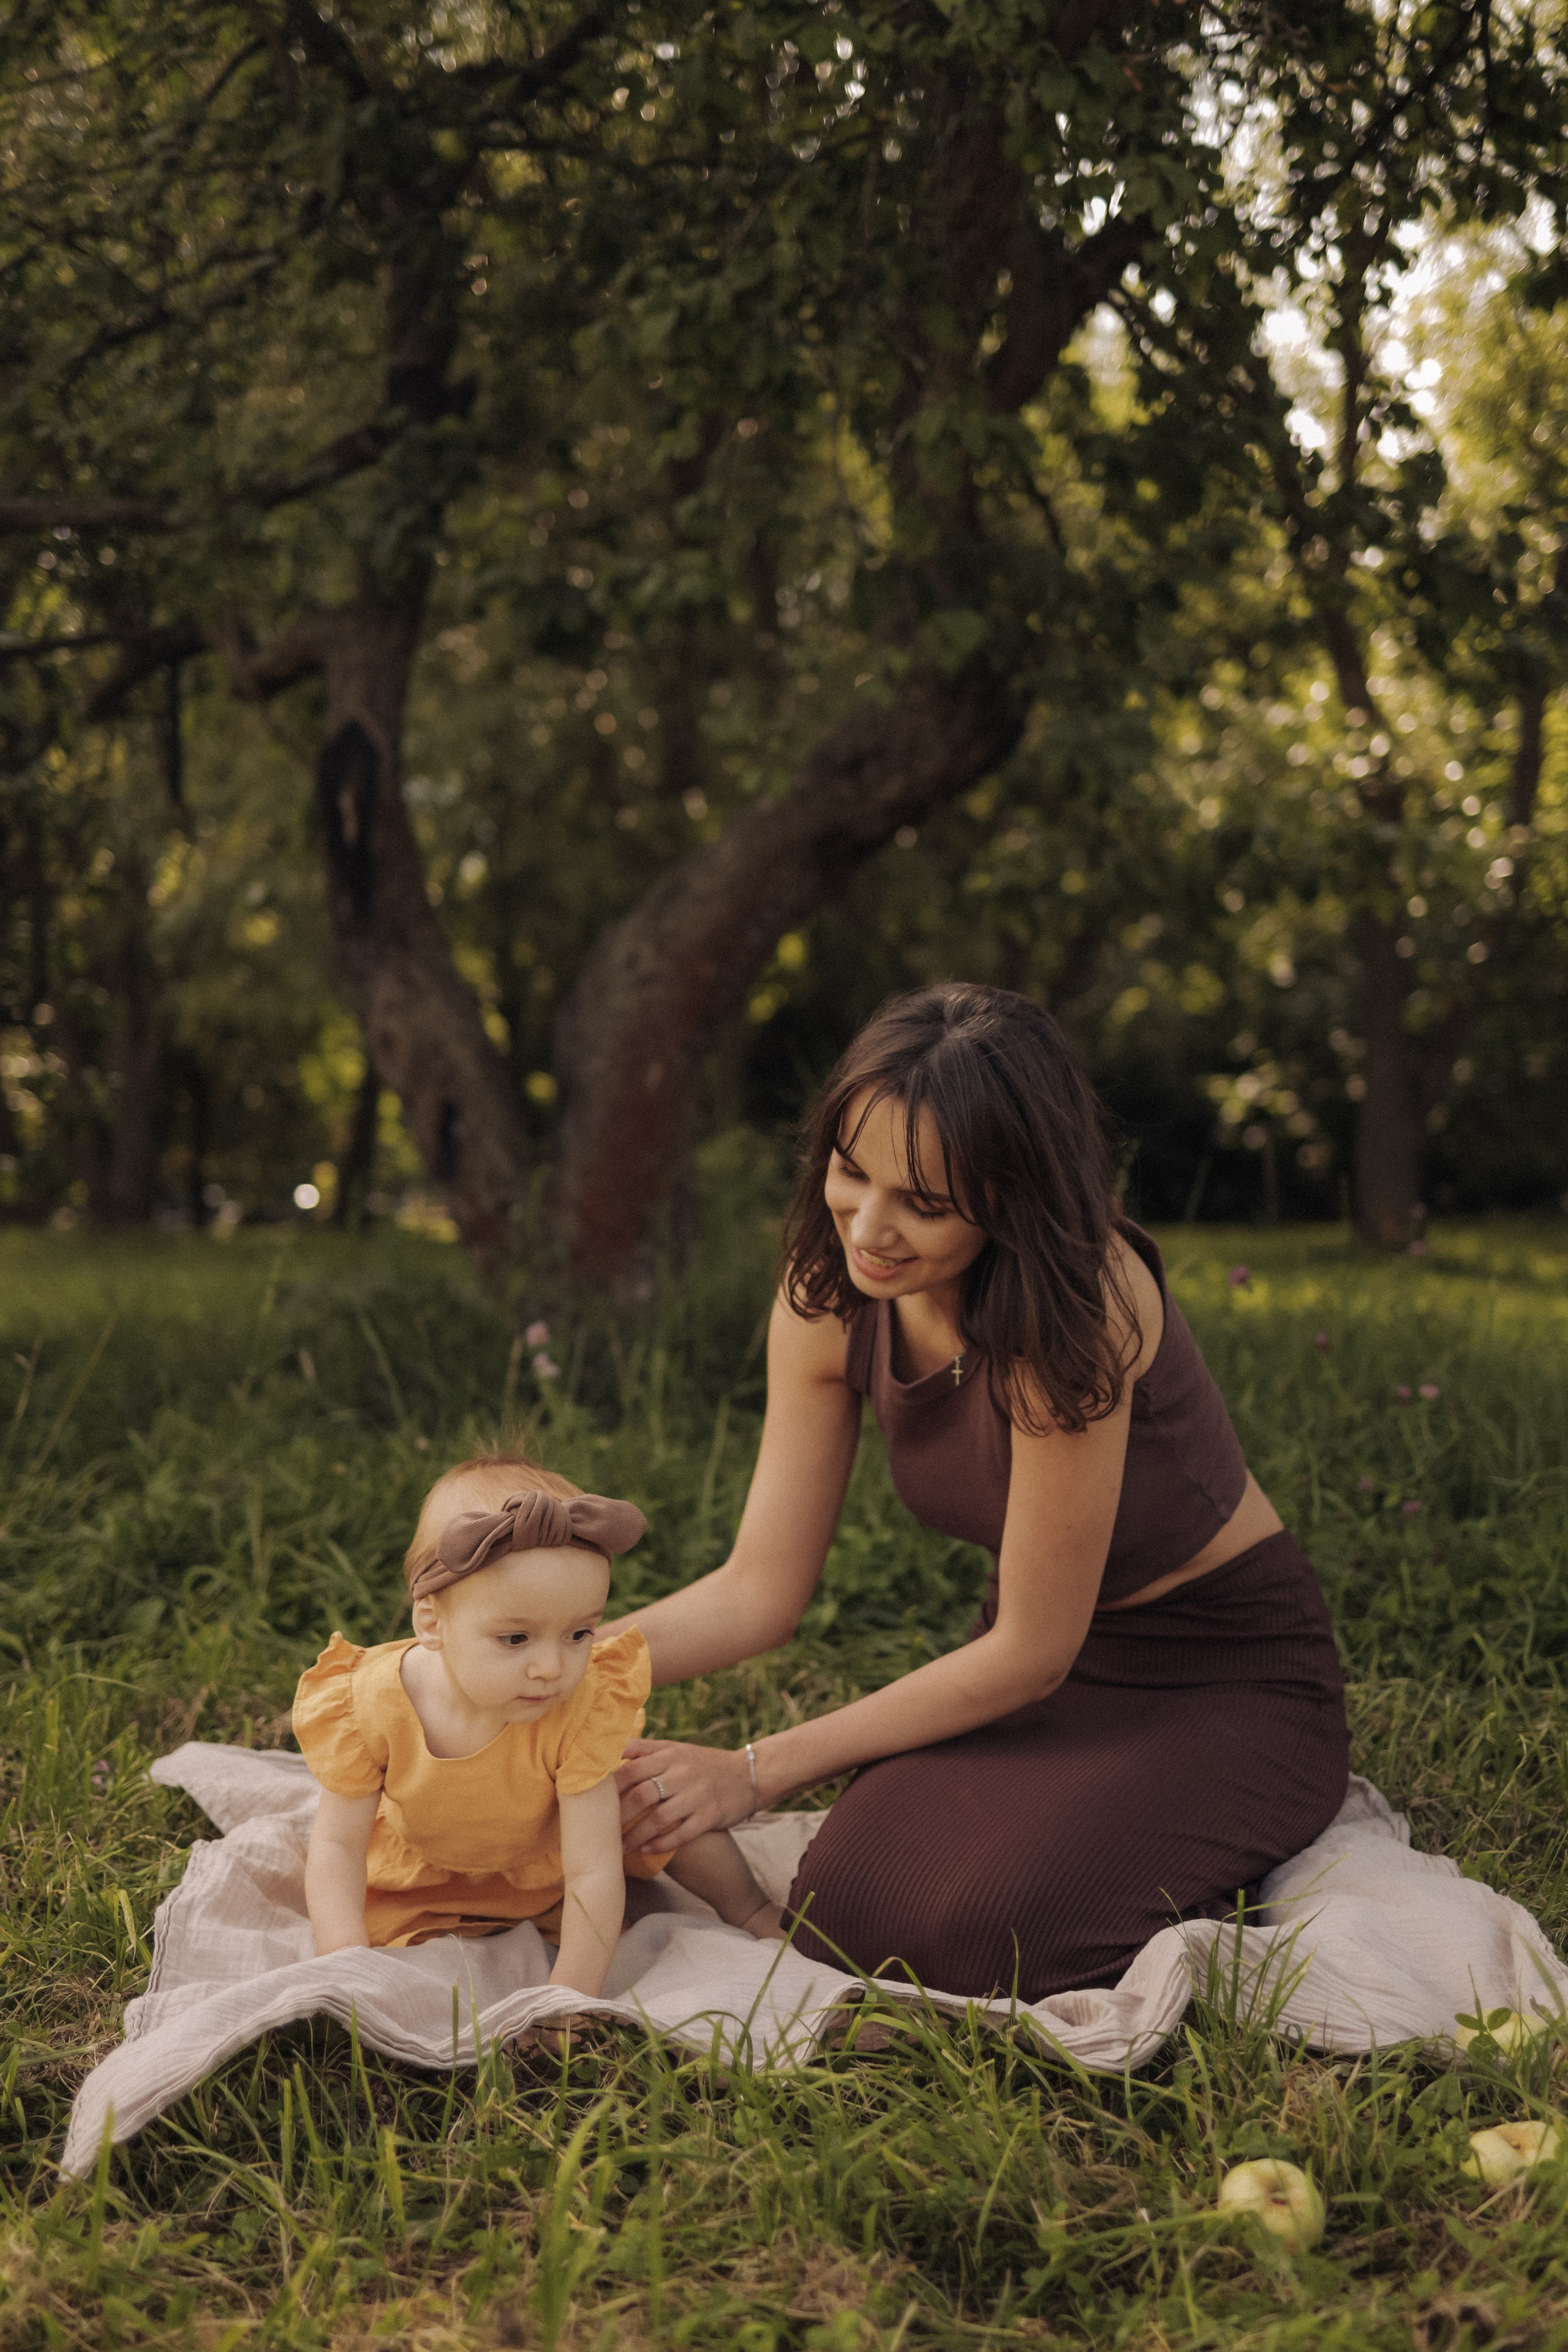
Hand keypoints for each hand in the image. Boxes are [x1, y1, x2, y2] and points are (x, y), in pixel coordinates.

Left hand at [615, 1736, 755, 1851]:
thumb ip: (647, 1749)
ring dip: (636, 1835)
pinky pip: (682, 1833)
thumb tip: (614, 1751)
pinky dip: (661, 1844)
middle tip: (602, 1830)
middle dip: (618, 1814)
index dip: (611, 1786)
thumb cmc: (705, 1763)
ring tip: (620, 1847)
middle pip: (642, 1794)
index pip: (632, 1768)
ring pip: (659, 1818)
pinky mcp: (710, 1816)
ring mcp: (698, 1795)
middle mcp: (683, 1773)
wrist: (749, 1774)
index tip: (596, 1801)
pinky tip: (646, 1850)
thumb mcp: (678, 1749)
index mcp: (671, 1755)